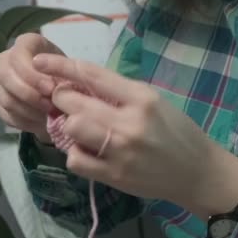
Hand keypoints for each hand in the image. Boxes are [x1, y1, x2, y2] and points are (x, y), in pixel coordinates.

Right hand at [0, 34, 61, 143]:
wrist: (63, 93)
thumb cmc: (66, 76)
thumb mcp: (69, 70)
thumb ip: (60, 75)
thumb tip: (51, 88)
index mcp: (25, 44)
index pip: (17, 56)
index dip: (31, 74)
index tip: (50, 89)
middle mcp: (6, 59)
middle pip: (5, 76)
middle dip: (28, 94)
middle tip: (48, 106)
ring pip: (5, 97)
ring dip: (28, 110)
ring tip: (47, 116)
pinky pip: (5, 113)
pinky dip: (23, 121)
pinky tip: (38, 123)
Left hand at [33, 54, 237, 218]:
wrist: (198, 173)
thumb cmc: (176, 131)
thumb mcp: (153, 101)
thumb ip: (118, 92)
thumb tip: (77, 82)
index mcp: (141, 98)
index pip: (91, 75)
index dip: (60, 66)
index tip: (40, 61)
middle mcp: (130, 123)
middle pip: (73, 103)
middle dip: (62, 99)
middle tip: (65, 102)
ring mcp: (121, 151)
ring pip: (71, 129)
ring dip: (68, 127)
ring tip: (78, 128)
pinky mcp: (114, 175)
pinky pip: (75, 160)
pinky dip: (75, 153)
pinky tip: (86, 151)